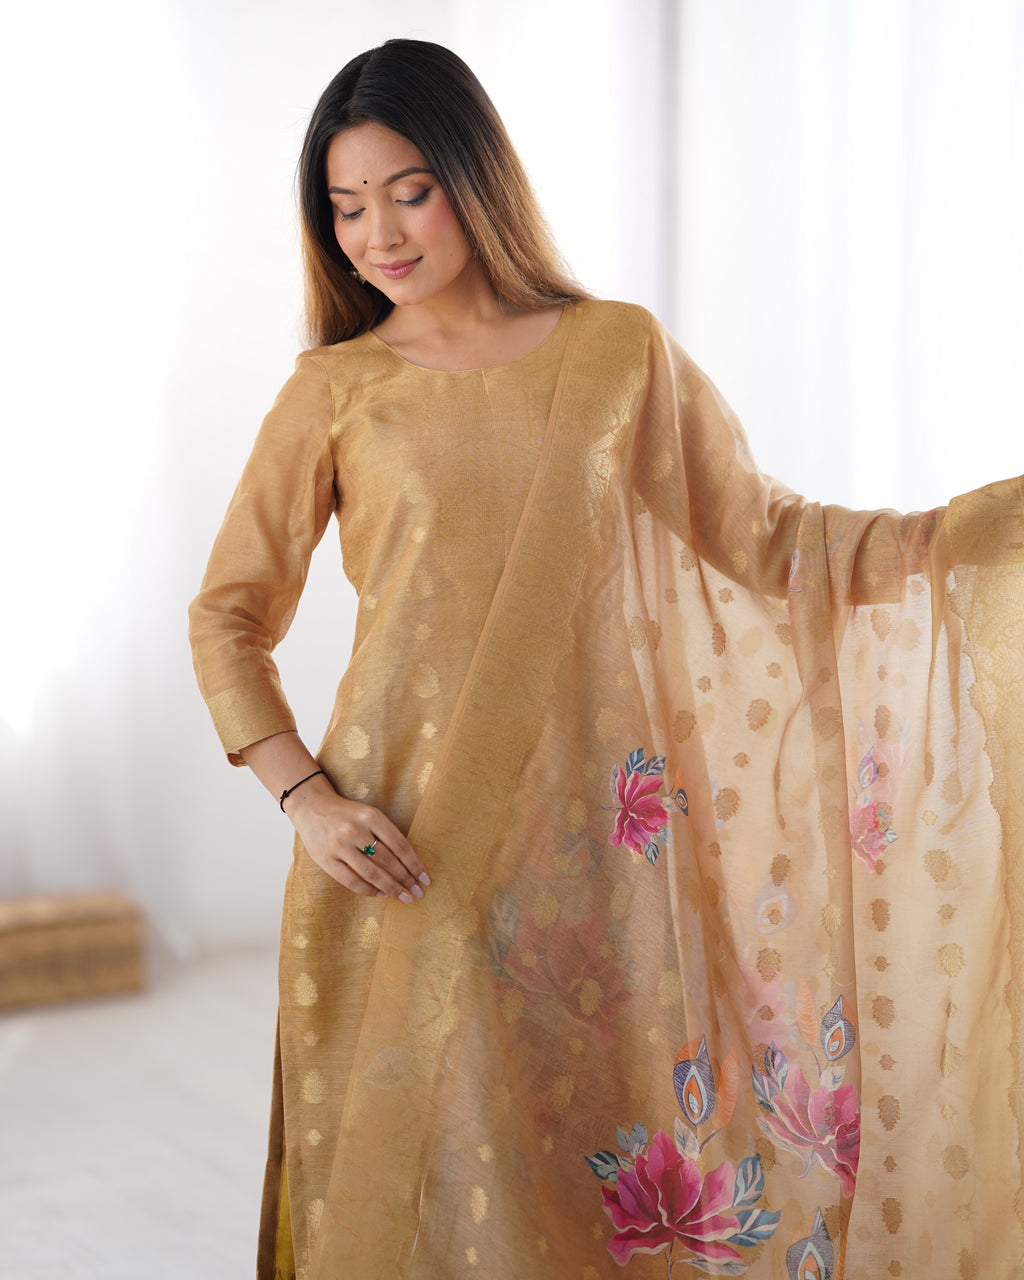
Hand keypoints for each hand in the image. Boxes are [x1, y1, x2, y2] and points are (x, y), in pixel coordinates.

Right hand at [284, 775, 429, 902]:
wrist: (310, 807)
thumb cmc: (347, 814)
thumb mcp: (368, 815)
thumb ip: (386, 834)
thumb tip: (410, 863)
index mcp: (371, 816)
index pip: (400, 845)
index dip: (415, 864)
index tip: (426, 878)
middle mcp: (356, 830)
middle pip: (388, 861)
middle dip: (406, 879)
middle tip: (418, 892)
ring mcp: (339, 846)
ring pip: (372, 873)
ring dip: (391, 888)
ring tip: (403, 896)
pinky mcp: (325, 859)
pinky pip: (350, 881)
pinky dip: (368, 890)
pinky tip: (380, 893)